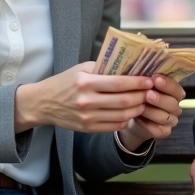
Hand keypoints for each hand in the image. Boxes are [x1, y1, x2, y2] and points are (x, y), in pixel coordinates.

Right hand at [15, 62, 151, 133]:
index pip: (119, 83)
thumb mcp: (80, 69)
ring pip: (122, 115)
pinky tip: (131, 113)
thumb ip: (103, 68)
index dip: (138, 82)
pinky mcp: (87, 128)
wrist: (42, 103)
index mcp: (86, 82)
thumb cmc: (64, 82)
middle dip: (142, 96)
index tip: (149, 80)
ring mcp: (87, 117)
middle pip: (124, 100)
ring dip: (137, 109)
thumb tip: (129, 66)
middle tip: (151, 92)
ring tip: (144, 102)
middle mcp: (87, 101)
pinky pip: (113, 126)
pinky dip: (126, 120)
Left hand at [118, 74, 184, 150]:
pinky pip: (158, 130)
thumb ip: (146, 79)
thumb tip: (141, 69)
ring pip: (165, 117)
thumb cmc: (139, 95)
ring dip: (151, 111)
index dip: (167, 84)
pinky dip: (147, 124)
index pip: (177, 89)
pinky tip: (137, 118)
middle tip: (148, 94)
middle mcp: (176, 107)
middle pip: (173, 104)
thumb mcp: (142, 86)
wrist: (132, 115)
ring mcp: (171, 121)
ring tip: (139, 107)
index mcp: (174, 93)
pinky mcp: (164, 132)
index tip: (155, 79)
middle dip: (159, 99)